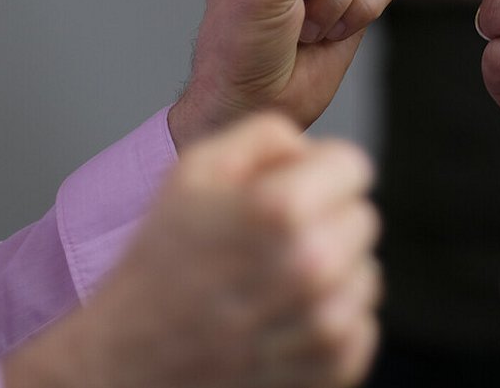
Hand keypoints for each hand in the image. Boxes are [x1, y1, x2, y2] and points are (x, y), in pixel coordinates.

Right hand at [6, 114, 380, 387]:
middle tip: (272, 245)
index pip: (354, 166)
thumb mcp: (193, 171)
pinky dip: (330, 321)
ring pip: (365, 272)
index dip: (322, 174)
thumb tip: (313, 149)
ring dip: (331, 275)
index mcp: (281, 209)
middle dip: (325, 223)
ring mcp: (327, 321)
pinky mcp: (335, 365)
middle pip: (362, 218)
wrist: (133, 359)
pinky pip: (362, 323)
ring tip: (273, 286)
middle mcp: (312, 265)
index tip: (294, 193)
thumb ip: (265, 136)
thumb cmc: (162, 264)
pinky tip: (282, 320)